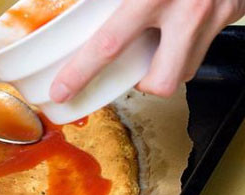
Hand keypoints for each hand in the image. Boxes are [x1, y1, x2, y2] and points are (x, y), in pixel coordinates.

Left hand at [50, 0, 244, 101]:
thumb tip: (68, 0)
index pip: (108, 44)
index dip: (81, 73)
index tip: (62, 90)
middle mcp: (187, 9)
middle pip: (161, 80)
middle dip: (144, 85)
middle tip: (130, 72)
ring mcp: (215, 14)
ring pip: (187, 70)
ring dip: (168, 65)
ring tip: (157, 42)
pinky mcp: (233, 13)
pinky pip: (205, 44)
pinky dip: (188, 44)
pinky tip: (180, 25)